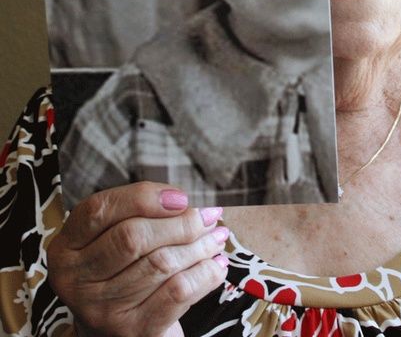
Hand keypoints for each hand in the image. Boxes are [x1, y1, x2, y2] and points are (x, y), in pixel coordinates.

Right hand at [48, 182, 228, 336]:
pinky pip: (178, 292)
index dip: (143, 197)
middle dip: (180, 222)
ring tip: (217, 236)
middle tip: (210, 215)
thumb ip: (139, 212)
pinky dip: (205, 273)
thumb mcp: (114, 237)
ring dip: (199, 245)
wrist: (121, 330)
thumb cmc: (123, 269)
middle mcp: (75, 280)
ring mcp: (102, 309)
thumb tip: (183, 200)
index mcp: (65, 247)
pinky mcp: (133, 330)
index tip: (181, 196)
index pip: (100, 210)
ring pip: (161, 263)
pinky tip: (217, 263)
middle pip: (133, 237)